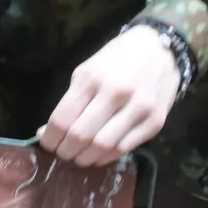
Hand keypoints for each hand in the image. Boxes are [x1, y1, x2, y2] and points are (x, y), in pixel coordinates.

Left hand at [37, 24, 181, 166]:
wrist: (160, 49)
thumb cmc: (117, 59)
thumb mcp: (86, 71)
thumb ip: (69, 102)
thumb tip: (48, 131)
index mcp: (91, 79)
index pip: (62, 120)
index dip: (49, 138)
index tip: (47, 143)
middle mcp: (115, 94)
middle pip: (80, 136)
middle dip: (65, 151)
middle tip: (62, 153)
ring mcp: (137, 109)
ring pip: (102, 147)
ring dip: (84, 158)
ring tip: (79, 157)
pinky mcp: (154, 122)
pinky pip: (124, 149)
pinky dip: (106, 157)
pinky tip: (98, 154)